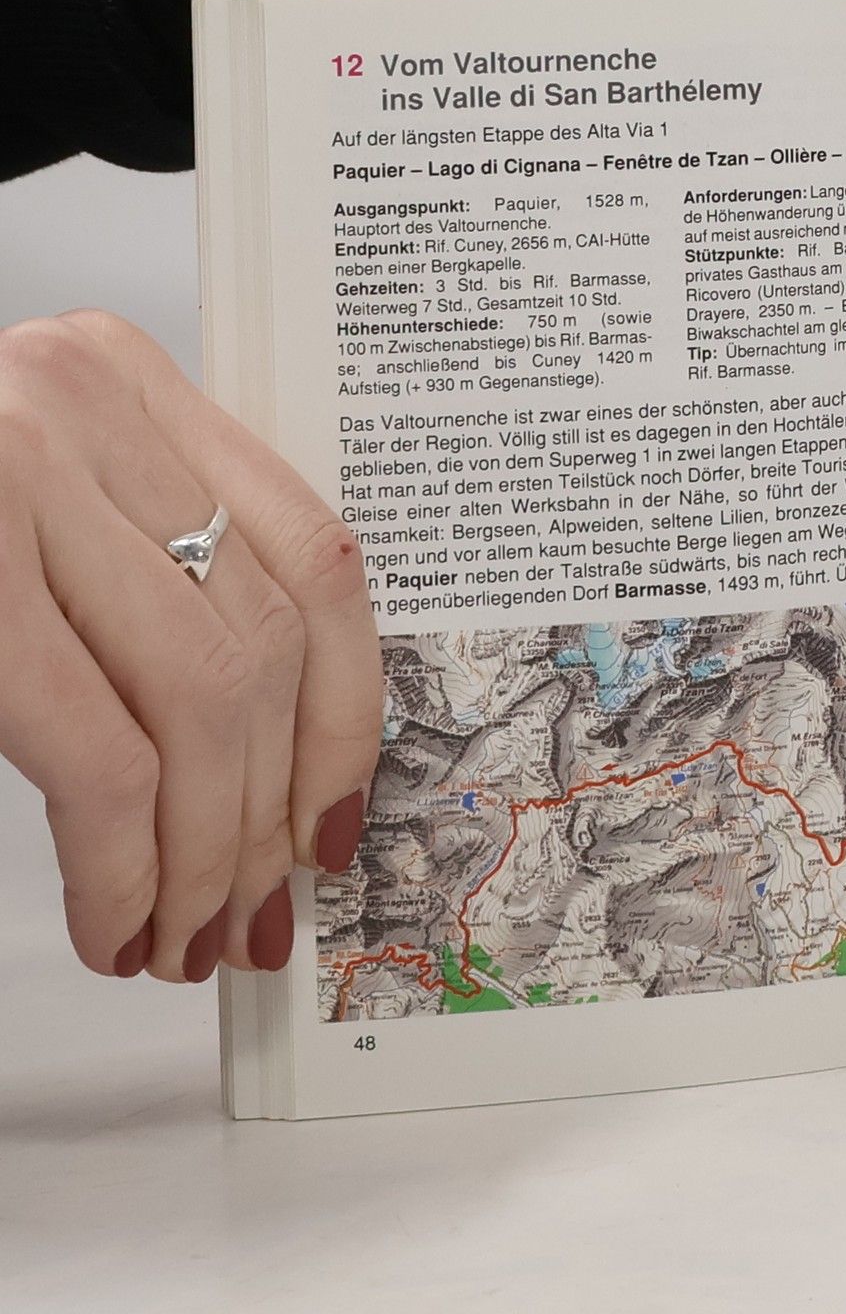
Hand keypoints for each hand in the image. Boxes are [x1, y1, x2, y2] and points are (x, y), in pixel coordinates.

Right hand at [0, 312, 381, 980]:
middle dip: (270, 809)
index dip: (346, 711)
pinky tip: (115, 920)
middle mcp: (79, 403)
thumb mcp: (34, 510)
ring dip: (207, 852)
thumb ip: (146, 583)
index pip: (314, 559)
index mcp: (125, 380)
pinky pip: (96, 750)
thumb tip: (275, 768)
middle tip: (255, 908)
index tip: (337, 814)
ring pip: (200, 699)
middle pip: (262, 642)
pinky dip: (123, 862)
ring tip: (186, 933)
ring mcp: (12, 469)